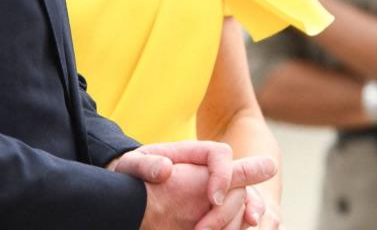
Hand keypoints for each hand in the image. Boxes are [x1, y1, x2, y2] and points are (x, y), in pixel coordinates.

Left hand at [138, 157, 276, 229]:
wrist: (132, 199)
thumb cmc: (132, 177)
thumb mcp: (132, 166)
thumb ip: (146, 165)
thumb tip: (165, 170)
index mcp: (192, 154)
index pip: (221, 154)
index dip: (224, 174)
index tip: (213, 199)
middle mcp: (209, 172)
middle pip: (237, 184)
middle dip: (226, 211)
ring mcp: (215, 193)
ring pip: (243, 204)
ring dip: (236, 224)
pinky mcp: (214, 213)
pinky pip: (239, 220)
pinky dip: (240, 229)